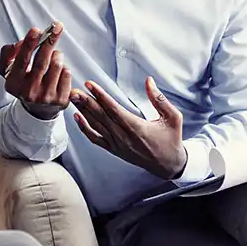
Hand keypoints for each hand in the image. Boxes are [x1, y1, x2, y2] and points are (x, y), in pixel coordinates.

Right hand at [0, 22, 71, 119]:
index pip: (22, 61)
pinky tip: (58, 71)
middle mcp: (29, 93)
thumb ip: (8, 54)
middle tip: (56, 27)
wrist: (37, 109)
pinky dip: (64, 68)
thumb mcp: (9, 71)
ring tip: (53, 55)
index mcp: (13, 84)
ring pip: (57, 65)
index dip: (29, 44)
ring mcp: (46, 98)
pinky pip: (66, 73)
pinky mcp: (61, 100)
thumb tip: (20, 43)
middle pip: (42, 61)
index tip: (36, 30)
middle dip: (49, 41)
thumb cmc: (24, 83)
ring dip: (57, 54)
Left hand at [70, 77, 187, 179]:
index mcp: (136, 127)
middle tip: (74, 90)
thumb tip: (149, 81)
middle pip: (100, 116)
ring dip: (83, 111)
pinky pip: (95, 139)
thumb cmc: (171, 140)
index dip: (100, 96)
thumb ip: (159, 99)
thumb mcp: (173, 117)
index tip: (90, 84)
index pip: (113, 109)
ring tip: (73, 99)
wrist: (168, 165)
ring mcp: (117, 144)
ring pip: (96, 126)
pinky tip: (77, 118)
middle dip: (86, 102)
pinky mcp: (114, 150)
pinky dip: (84, 128)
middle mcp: (124, 137)